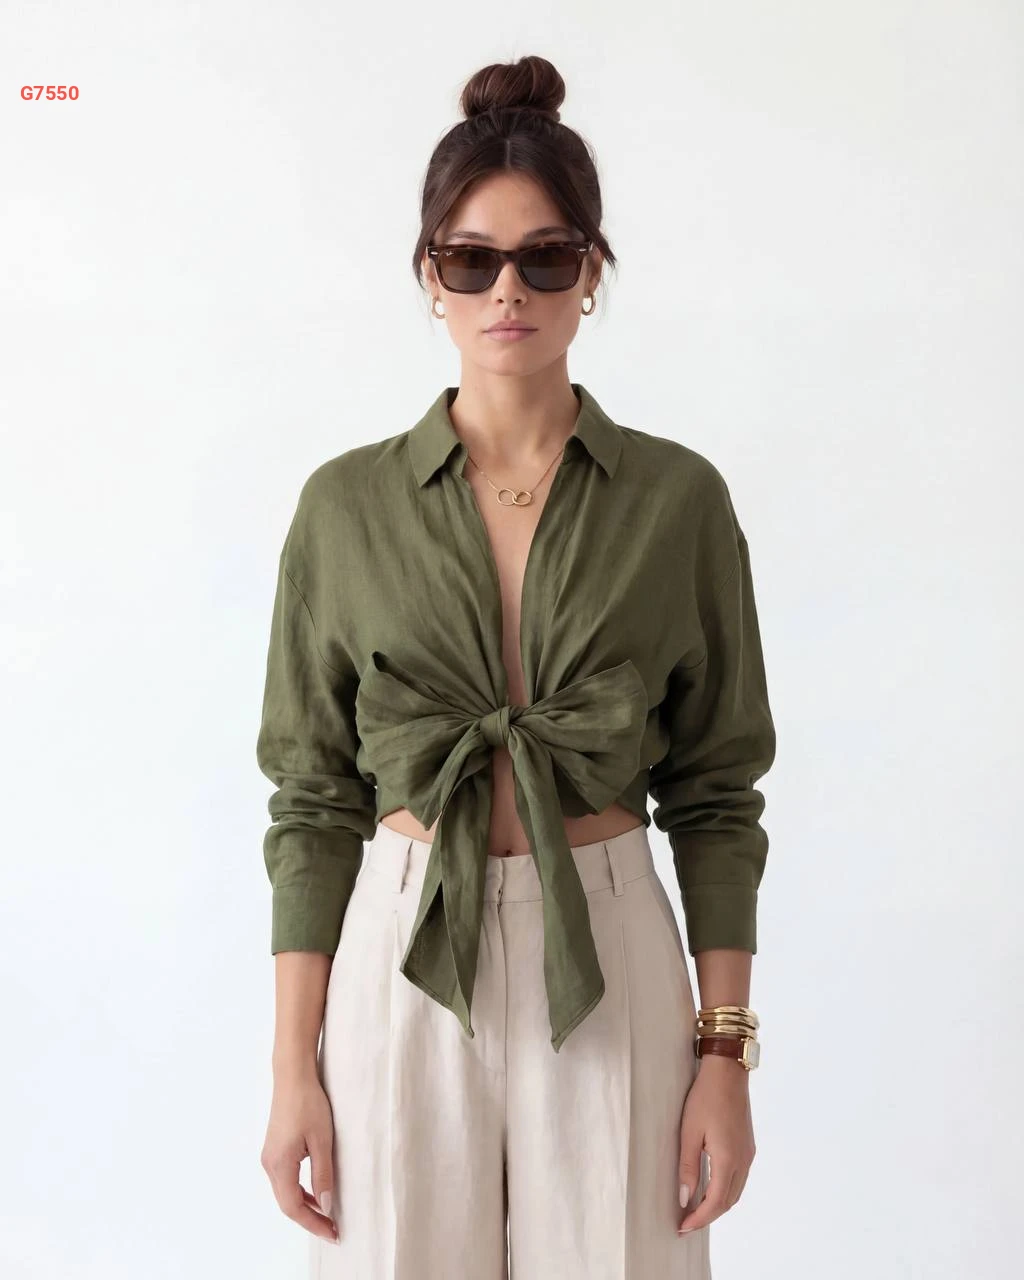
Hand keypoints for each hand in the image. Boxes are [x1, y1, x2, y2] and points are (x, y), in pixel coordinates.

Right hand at [261, 1065, 339, 1243]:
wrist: (292, 1076)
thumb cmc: (308, 1103)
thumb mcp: (322, 1141)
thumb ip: (323, 1175)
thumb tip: (325, 1206)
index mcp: (279, 1165)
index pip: (293, 1207)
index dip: (313, 1224)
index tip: (333, 1233)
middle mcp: (269, 1164)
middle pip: (287, 1203)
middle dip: (310, 1219)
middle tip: (333, 1229)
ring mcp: (270, 1156)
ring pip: (285, 1192)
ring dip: (305, 1205)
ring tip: (327, 1215)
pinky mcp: (275, 1149)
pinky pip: (286, 1179)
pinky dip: (300, 1191)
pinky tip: (315, 1192)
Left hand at [677, 1058, 755, 1233]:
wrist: (728, 1072)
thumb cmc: (705, 1097)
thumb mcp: (689, 1131)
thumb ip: (688, 1167)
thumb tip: (685, 1198)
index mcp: (728, 1159)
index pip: (715, 1202)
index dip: (699, 1219)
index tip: (682, 1228)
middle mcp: (743, 1161)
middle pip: (728, 1202)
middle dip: (707, 1216)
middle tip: (686, 1223)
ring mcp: (748, 1154)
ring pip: (735, 1192)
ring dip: (717, 1205)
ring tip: (695, 1210)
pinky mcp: (748, 1146)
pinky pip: (738, 1179)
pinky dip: (724, 1191)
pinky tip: (710, 1188)